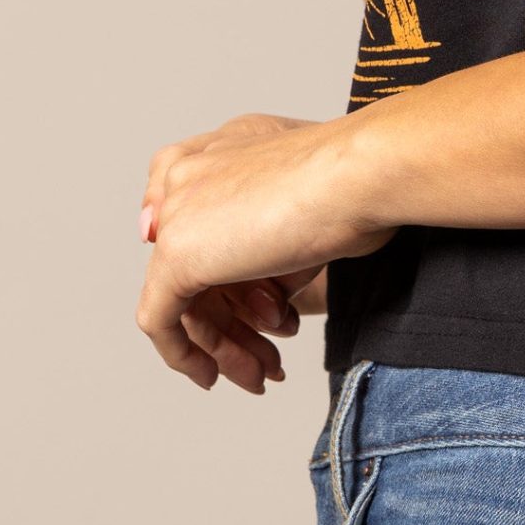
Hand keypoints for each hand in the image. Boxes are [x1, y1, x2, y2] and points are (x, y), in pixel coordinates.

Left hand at [137, 111, 388, 393]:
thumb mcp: (313, 211)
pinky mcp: (177, 252)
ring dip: (224, 345)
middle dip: (231, 323)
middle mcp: (190, 174)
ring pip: (181, 297)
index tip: (262, 313)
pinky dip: (184, 353)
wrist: (364, 174)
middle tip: (266, 359)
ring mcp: (178, 211)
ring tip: (262, 374)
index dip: (227, 277)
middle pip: (193, 265)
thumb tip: (265, 304)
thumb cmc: (361, 186)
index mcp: (222, 149)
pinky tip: (214, 375)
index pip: (199, 221)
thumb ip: (274, 244)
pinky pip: (160, 317)